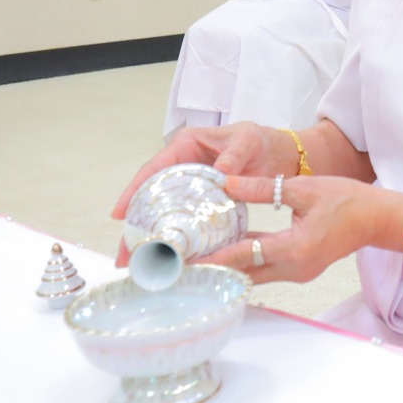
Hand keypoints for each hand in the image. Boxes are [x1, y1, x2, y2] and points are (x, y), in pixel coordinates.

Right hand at [109, 123, 293, 262]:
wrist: (282, 154)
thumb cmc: (262, 141)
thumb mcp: (248, 142)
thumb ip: (234, 155)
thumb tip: (221, 173)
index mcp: (187, 145)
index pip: (154, 169)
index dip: (134, 191)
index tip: (120, 214)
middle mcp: (183, 163)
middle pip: (152, 195)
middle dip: (136, 224)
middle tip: (125, 253)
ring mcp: (191, 183)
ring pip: (164, 210)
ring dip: (152, 234)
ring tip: (139, 261)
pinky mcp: (202, 199)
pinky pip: (183, 217)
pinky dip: (176, 235)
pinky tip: (169, 256)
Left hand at [197, 174, 396, 285]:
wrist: (379, 218)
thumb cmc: (349, 201)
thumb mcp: (303, 189)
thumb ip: (262, 189)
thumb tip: (227, 183)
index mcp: (294, 249)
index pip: (244, 255)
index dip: (213, 257)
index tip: (188, 260)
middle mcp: (294, 269)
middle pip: (245, 273)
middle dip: (215, 269)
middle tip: (185, 264)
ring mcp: (299, 273)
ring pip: (256, 274)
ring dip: (231, 267)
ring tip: (201, 258)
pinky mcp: (302, 269)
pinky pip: (268, 270)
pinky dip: (249, 262)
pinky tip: (232, 252)